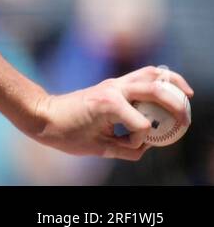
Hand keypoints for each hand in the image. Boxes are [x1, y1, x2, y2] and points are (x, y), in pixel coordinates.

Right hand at [28, 66, 194, 160]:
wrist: (41, 120)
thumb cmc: (68, 129)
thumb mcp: (103, 138)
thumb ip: (127, 141)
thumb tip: (147, 148)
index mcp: (115, 90)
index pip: (150, 80)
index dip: (169, 92)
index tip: (177, 109)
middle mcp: (115, 86)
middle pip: (157, 78)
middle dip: (179, 97)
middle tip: (186, 117)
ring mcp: (110, 91)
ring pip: (153, 87)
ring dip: (172, 104)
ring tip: (179, 120)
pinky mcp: (104, 101)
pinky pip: (138, 121)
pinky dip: (143, 132)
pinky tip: (132, 140)